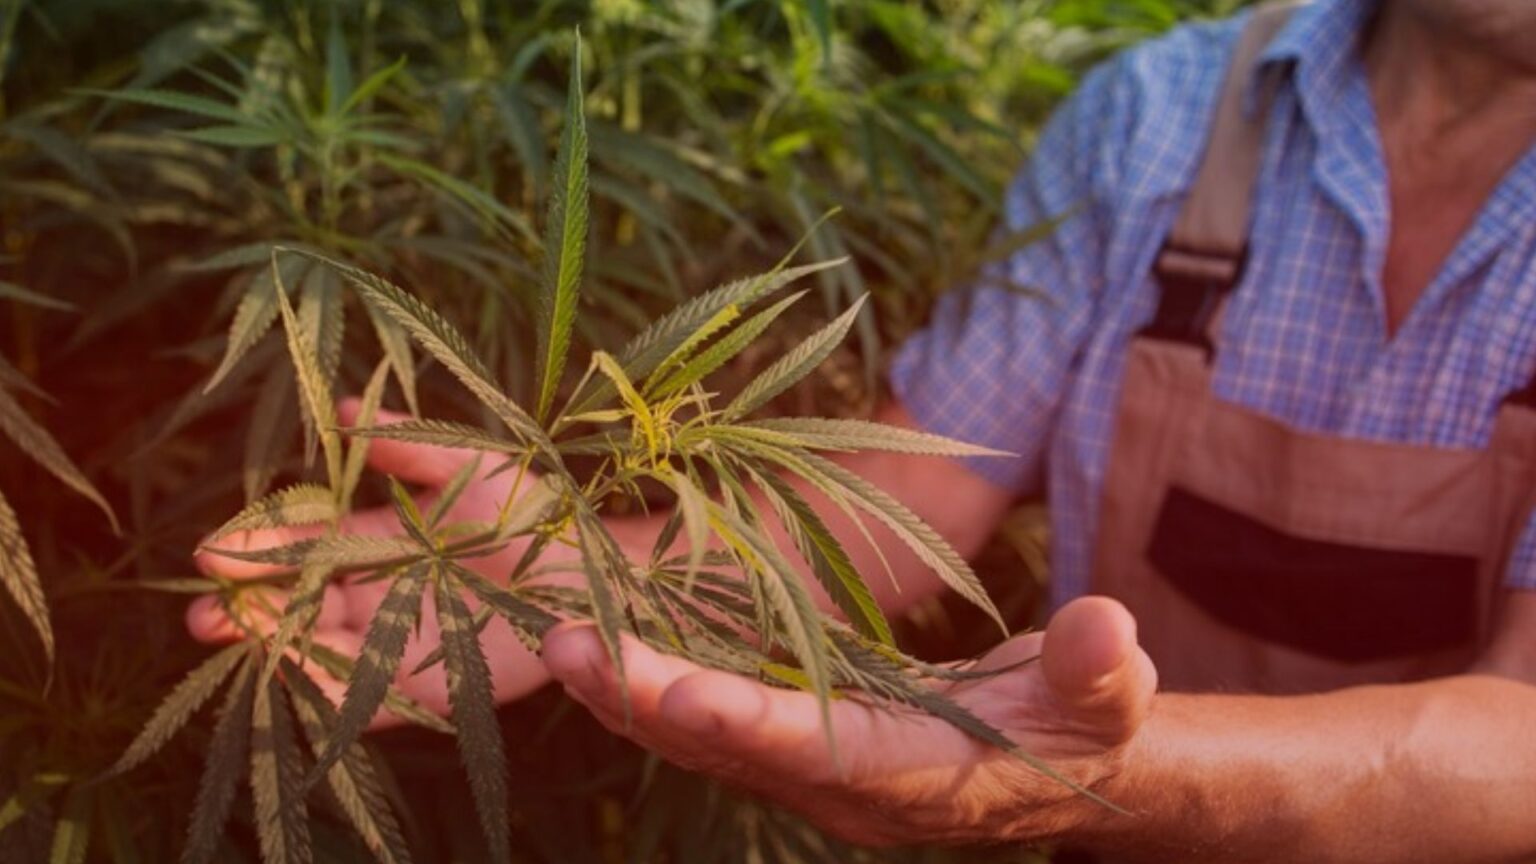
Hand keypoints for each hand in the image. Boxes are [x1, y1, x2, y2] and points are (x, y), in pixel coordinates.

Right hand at [186, 398, 561, 722]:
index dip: (259, 548)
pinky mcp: (428, 691)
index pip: (305, 546)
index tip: (211, 551)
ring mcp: (399, 644)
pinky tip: (289, 686)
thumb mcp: (467, 465)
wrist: (596, 570)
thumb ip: (405, 444)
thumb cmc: (535, 509)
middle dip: (248, 609)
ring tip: (233, 643)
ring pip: (321, 653)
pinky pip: (365, 701)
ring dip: (275, 651)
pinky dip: (324, 697)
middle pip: (300, 605)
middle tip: (203, 613)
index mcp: (379, 541)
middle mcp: (379, 594)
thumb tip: (341, 406)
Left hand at [543, 596, 1155, 846]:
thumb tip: (1106, 626)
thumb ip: (1102, 669)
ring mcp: (813, 764)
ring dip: (629, 692)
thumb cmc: (1089, 723)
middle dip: (648, 702)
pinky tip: (605, 637)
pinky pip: (713, 713)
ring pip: (704, 737)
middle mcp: (844, 783)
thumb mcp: (1109, 695)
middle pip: (731, 749)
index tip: (679, 692)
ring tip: (560, 639)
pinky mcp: (798, 736)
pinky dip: (655, 680)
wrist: (1060, 761)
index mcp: (911, 776)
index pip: (819, 754)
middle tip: (571, 645)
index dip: (750, 725)